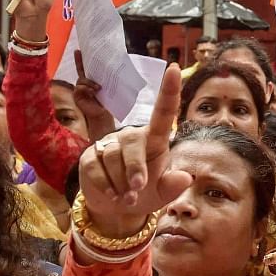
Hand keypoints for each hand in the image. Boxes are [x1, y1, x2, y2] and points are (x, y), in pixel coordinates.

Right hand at [73, 51, 116, 141]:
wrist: (102, 115)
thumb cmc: (106, 102)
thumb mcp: (109, 89)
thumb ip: (108, 80)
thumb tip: (117, 67)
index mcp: (92, 80)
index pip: (86, 68)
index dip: (81, 59)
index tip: (78, 50)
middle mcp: (84, 83)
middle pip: (81, 70)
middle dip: (79, 61)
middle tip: (78, 52)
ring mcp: (79, 89)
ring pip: (82, 80)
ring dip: (90, 82)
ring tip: (98, 88)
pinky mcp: (76, 95)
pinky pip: (79, 88)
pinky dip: (87, 89)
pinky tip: (93, 92)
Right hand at [76, 64, 189, 237]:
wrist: (116, 208)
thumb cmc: (144, 193)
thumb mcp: (162, 194)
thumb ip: (173, 186)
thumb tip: (185, 178)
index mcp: (155, 139)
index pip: (164, 112)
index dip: (169, 90)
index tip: (174, 68)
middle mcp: (132, 136)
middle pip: (132, 142)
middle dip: (135, 168)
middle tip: (138, 188)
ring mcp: (109, 145)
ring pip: (113, 158)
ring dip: (121, 183)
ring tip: (127, 198)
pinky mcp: (89, 157)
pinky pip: (96, 168)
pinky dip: (105, 185)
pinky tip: (113, 195)